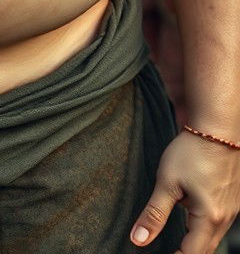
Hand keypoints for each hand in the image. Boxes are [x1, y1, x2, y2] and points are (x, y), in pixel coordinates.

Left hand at [131, 130, 239, 252]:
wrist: (218, 128)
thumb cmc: (192, 152)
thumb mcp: (166, 182)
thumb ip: (154, 214)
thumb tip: (139, 240)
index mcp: (209, 218)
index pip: (192, 253)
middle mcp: (225, 218)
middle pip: (205, 248)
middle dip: (187, 252)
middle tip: (167, 251)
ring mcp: (232, 208)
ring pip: (214, 236)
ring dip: (197, 241)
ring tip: (178, 242)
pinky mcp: (233, 198)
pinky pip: (220, 222)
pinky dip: (205, 227)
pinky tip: (194, 219)